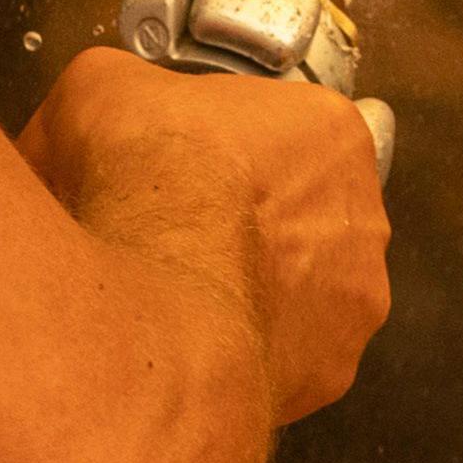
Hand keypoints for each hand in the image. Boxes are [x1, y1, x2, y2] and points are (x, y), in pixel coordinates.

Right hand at [20, 46, 390, 421]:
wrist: (143, 307)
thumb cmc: (144, 190)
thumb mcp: (99, 88)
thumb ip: (121, 88)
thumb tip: (102, 110)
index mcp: (329, 132)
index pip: (282, 129)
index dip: (220, 144)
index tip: (181, 159)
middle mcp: (364, 218)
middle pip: (299, 211)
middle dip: (243, 221)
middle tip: (175, 227)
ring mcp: (353, 303)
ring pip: (299, 290)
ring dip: (248, 289)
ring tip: (179, 290)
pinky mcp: (327, 373)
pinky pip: (283, 354)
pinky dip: (241, 348)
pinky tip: (190, 338)